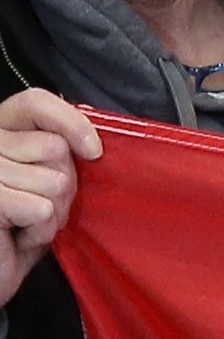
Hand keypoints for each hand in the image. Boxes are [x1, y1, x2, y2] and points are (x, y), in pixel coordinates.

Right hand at [0, 88, 100, 309]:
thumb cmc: (15, 232)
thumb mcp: (41, 186)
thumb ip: (55, 157)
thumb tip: (91, 141)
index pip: (34, 102)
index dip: (70, 121)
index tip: (93, 151)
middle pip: (55, 148)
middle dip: (63, 185)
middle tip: (39, 207)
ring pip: (54, 180)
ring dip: (52, 212)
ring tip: (25, 223)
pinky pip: (42, 208)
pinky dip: (41, 230)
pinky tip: (17, 236)